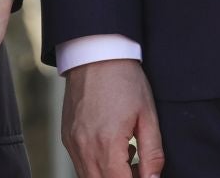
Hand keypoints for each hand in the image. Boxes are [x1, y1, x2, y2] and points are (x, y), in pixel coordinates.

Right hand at [63, 58, 163, 177]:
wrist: (95, 53)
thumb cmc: (123, 79)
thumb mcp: (148, 115)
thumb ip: (152, 154)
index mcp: (107, 143)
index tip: (144, 175)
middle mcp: (84, 147)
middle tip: (138, 168)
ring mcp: (72, 142)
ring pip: (88, 177)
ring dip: (108, 175)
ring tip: (127, 155)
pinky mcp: (67, 136)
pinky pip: (80, 164)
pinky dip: (96, 166)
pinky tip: (112, 148)